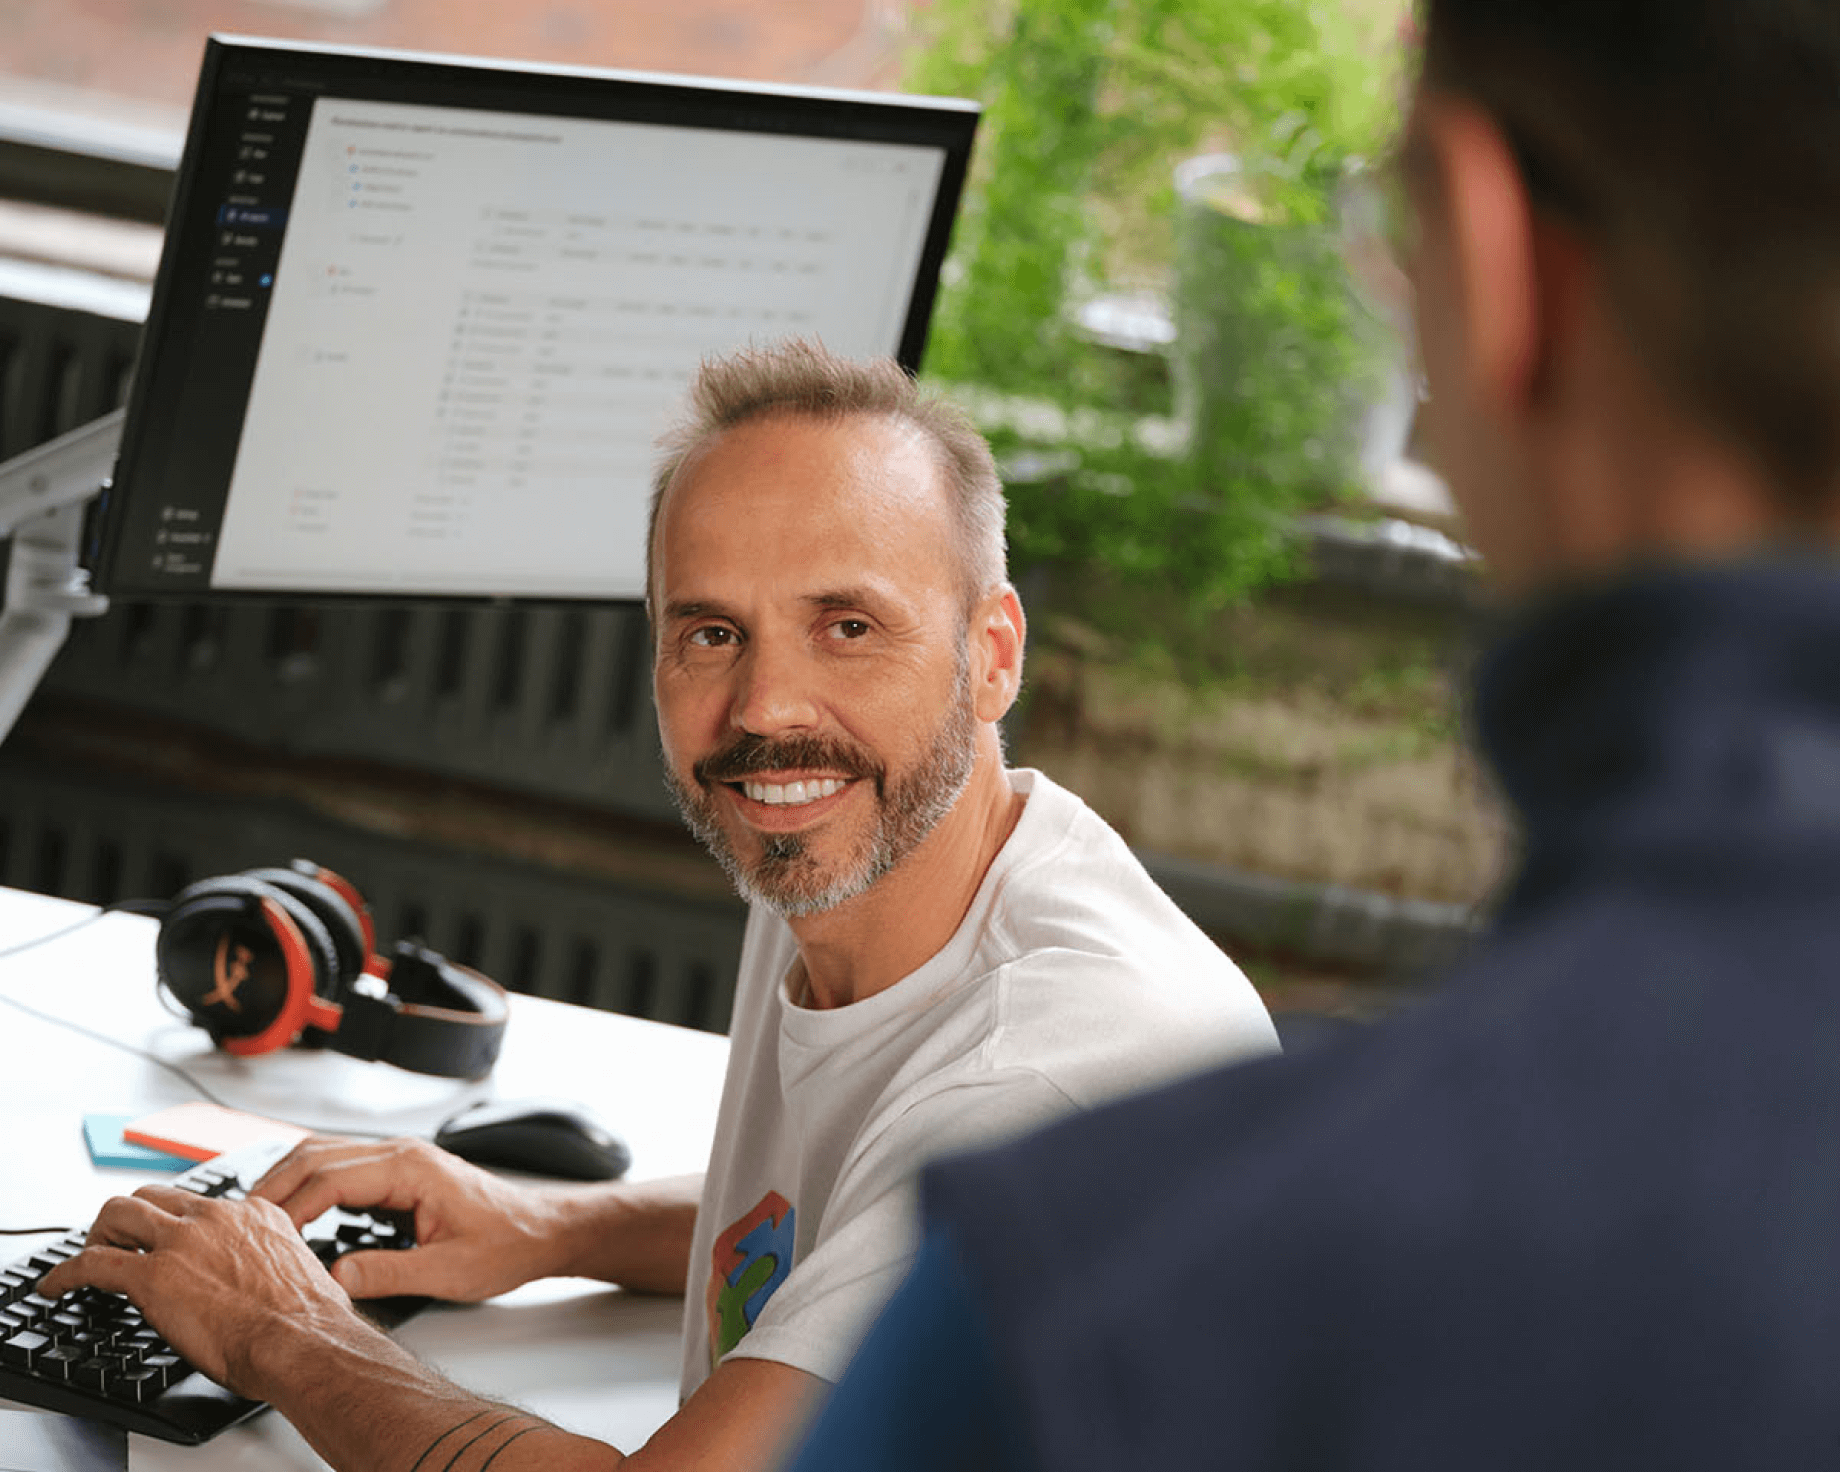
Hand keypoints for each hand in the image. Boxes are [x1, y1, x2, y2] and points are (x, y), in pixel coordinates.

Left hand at [37, 1185, 354, 1397]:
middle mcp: (217, 1216)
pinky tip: (57, 1287)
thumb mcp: (297, 1269)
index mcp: (256, 1214)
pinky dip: (66, 1273)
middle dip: (130, 1218)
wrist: (302, 1338)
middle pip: (153, 1195)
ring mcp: (182, 1240)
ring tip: (90, 1259)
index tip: (170, 1244)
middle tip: (120, 1245)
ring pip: (119, 1212)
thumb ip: (271, 1261)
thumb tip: (263, 1281)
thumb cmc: (308, 1320)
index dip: (178, 1225)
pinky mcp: (152, 1275)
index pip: (201, 1204)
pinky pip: (92, 1263)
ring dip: (99, 1235)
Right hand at [251, 1136, 564, 1301]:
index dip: (289, 1209)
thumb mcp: (448, 1271)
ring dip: (286, 1181)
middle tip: (238, 1226)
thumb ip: (388, 1274)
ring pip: (324, 1155)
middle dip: (273, 1187)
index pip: (329, 1177)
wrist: (541, 1230)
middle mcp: (402, 1154)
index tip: (260, 1240)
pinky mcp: (399, 1173)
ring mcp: (399, 1159)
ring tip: (253, 1220)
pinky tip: (292, 1214)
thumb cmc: (506, 1245)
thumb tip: (333, 1280)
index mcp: (411, 1168)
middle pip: (316, 1155)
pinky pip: (341, 1168)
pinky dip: (309, 1185)